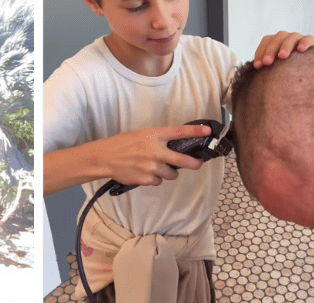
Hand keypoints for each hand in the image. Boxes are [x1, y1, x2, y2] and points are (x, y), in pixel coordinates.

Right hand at [96, 124, 211, 186]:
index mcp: (155, 136)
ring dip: (168, 172)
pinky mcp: (147, 179)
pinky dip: (154, 179)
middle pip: (183, 160)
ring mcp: (152, 167)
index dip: (196, 132)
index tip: (207, 132)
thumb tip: (174, 146)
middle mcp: (156, 151)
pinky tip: (144, 173)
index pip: (179, 132)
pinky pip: (158, 181)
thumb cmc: (122, 144)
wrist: (106, 158)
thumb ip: (158, 140)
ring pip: (171, 174)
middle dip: (194, 163)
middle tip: (197, 164)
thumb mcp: (141, 135)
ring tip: (156, 167)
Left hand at [253, 31, 313, 68]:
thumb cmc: (285, 67)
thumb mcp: (273, 66)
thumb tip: (247, 68)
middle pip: (277, 38)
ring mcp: (299, 38)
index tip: (257, 66)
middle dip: (270, 50)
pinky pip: (308, 39)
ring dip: (285, 46)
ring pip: (291, 37)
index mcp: (276, 41)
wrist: (307, 68)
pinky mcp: (311, 42)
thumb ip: (262, 65)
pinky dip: (304, 43)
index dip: (260, 52)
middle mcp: (286, 38)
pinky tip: (301, 50)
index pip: (266, 42)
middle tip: (267, 62)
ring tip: (282, 56)